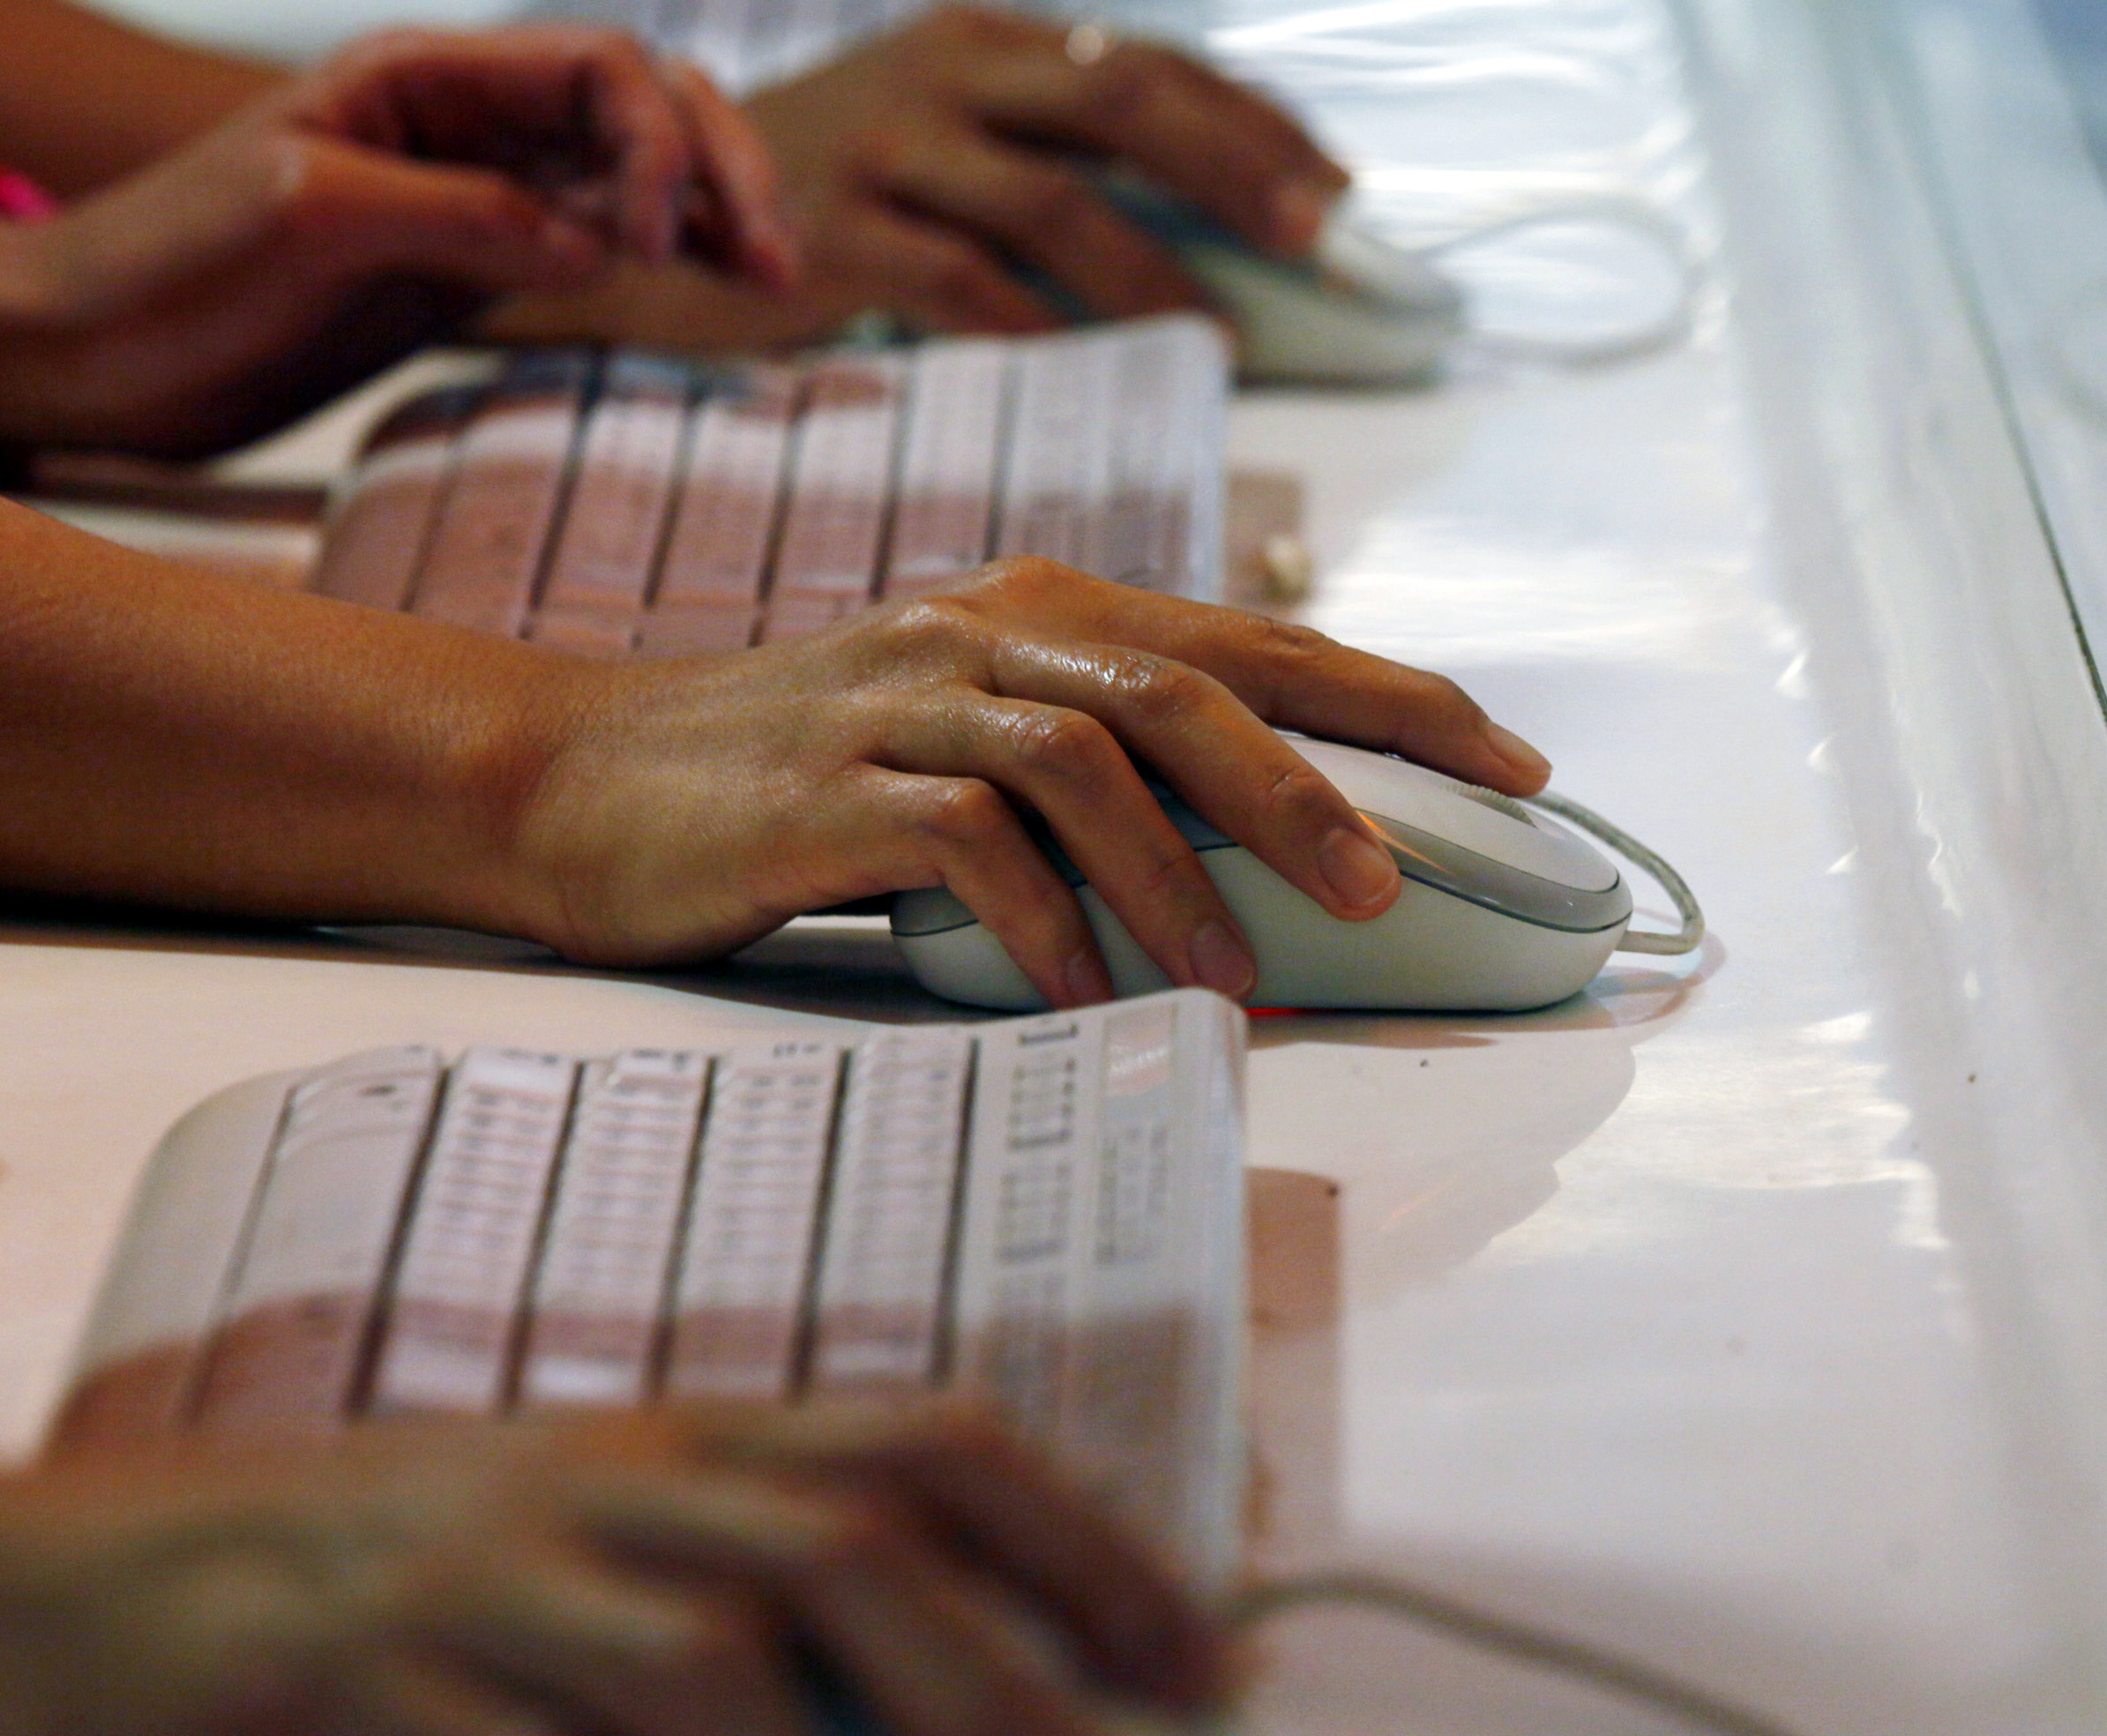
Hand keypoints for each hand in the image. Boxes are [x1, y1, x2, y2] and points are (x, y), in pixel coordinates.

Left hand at [0, 25, 791, 456]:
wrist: (97, 359)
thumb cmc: (169, 272)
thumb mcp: (308, 218)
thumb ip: (459, 214)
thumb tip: (601, 241)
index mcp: (422, 79)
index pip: (597, 71)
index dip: (656, 141)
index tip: (659, 240)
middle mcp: (466, 124)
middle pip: (643, 110)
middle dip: (721, 167)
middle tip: (771, 257)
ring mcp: (480, 197)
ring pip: (640, 176)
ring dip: (716, 213)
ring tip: (773, 277)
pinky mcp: (479, 269)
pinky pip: (605, 244)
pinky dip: (673, 263)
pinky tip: (720, 291)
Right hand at [0, 1398, 1225, 1735]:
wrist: (143, 1570)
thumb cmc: (438, 1567)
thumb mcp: (629, 1534)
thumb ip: (791, 1581)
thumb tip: (1010, 1680)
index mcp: (691, 1435)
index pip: (932, 1443)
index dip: (1087, 1547)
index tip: (1199, 1658)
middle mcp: (604, 1483)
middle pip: (844, 1552)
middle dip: (997, 1683)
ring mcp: (473, 1585)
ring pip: (694, 1665)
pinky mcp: (347, 1688)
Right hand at [484, 5, 1346, 350]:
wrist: (648, 211)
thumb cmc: (832, 191)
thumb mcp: (945, 132)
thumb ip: (1058, 153)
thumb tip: (1221, 215)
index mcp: (986, 36)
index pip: (1150, 63)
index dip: (1254, 122)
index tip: (1339, 187)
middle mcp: (942, 69)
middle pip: (1124, 106)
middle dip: (1236, 173)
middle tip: (1316, 240)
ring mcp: (886, 146)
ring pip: (1056, 203)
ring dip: (1156, 274)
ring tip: (1225, 334)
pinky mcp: (836, 231)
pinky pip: (965, 285)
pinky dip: (1043, 327)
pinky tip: (1096, 360)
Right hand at [509, 558, 1552, 1006]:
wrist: (572, 781)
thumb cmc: (800, 782)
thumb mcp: (968, 739)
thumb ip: (1106, 759)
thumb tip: (1284, 844)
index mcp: (1045, 613)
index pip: (1258, 644)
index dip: (1397, 699)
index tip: (1519, 764)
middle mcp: (987, 634)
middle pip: (1194, 688)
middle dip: (1314, 790)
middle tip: (1399, 890)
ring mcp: (902, 701)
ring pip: (1092, 760)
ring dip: (1183, 878)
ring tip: (1247, 981)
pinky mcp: (827, 787)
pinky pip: (968, 847)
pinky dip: (1041, 928)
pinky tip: (1085, 996)